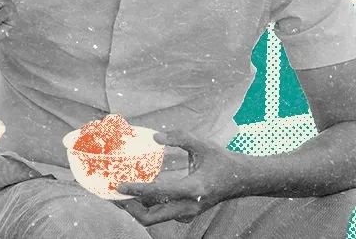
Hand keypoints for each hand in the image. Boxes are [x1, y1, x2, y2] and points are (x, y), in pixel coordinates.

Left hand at [114, 131, 244, 225]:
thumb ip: (180, 138)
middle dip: (130, 208)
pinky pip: (161, 215)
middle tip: (115, 194)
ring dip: (136, 209)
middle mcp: (189, 206)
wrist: (242, 180)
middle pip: (152, 218)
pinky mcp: (185, 214)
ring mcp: (187, 213)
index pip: (160, 193)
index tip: (120, 186)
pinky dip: (147, 207)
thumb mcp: (203, 145)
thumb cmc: (222, 161)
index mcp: (194, 189)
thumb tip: (156, 137)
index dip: (138, 190)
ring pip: (155, 219)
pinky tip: (137, 194)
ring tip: (121, 194)